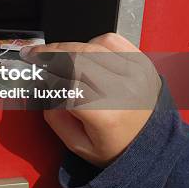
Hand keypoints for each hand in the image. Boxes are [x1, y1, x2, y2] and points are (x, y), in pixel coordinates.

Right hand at [21, 33, 161, 167]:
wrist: (154, 145)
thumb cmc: (117, 147)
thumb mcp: (78, 145)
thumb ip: (55, 117)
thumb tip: (45, 85)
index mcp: (106, 114)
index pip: (65, 83)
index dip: (46, 75)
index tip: (33, 70)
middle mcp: (123, 90)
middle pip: (76, 57)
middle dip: (50, 53)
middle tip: (35, 53)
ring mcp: (135, 73)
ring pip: (90, 44)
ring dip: (69, 48)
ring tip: (59, 56)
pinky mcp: (141, 62)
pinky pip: (110, 40)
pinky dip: (93, 42)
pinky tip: (88, 54)